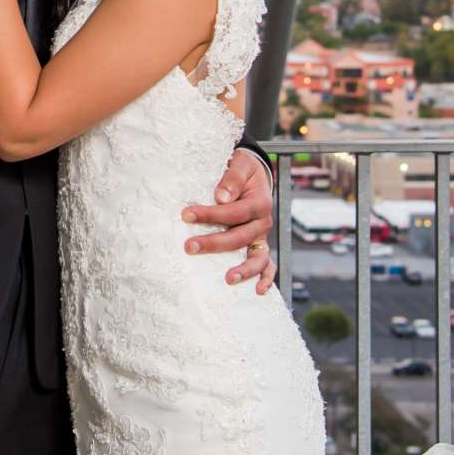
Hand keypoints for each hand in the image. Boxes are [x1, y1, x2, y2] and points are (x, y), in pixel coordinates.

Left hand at [184, 148, 276, 294]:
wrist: (254, 173)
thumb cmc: (244, 169)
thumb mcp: (241, 164)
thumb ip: (232, 178)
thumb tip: (221, 197)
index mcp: (259, 202)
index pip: (233, 212)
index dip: (210, 214)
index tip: (186, 215)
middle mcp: (263, 222)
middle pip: (240, 237)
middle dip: (214, 243)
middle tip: (189, 247)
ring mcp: (261, 236)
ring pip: (258, 257)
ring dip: (244, 269)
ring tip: (228, 279)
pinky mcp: (259, 245)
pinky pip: (267, 265)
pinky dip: (266, 278)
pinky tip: (257, 290)